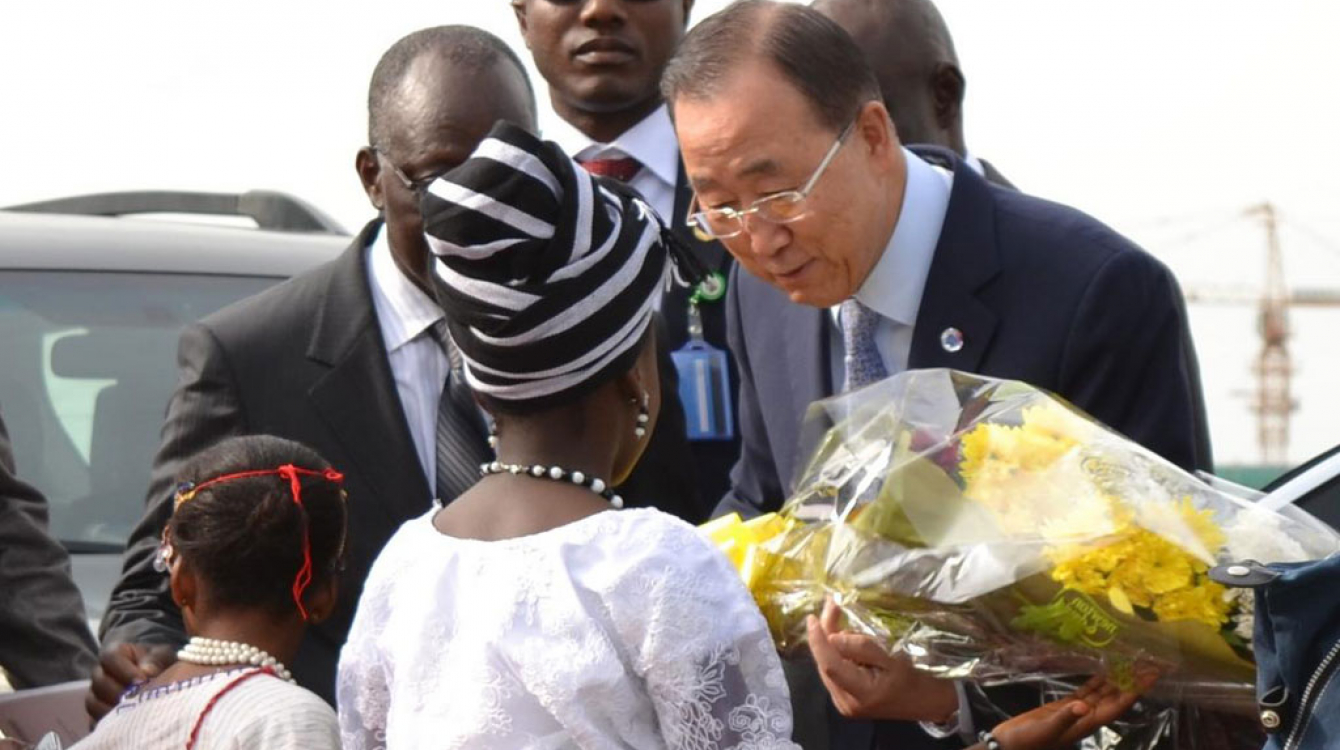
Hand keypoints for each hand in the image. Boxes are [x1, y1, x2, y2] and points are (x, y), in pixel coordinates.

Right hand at [85, 642, 176, 721]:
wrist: (160, 679)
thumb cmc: (159, 664)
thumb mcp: (162, 656)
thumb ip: (155, 661)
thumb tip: (147, 673)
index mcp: (115, 654)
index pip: (109, 658)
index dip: (124, 670)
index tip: (142, 681)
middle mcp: (101, 673)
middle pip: (99, 682)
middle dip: (119, 693)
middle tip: (138, 700)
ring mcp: (96, 694)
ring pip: (92, 703)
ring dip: (111, 710)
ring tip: (132, 714)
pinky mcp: (96, 713)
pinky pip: (93, 721)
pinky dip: (107, 725)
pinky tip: (124, 726)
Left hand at [806, 598, 958, 721]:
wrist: (926, 703)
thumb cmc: (914, 680)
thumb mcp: (892, 660)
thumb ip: (862, 648)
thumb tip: (833, 636)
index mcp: (860, 693)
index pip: (830, 665)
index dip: (818, 640)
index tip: (812, 617)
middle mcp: (845, 702)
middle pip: (825, 663)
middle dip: (824, 633)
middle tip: (830, 606)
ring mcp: (843, 703)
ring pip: (827, 666)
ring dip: (829, 641)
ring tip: (836, 615)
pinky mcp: (845, 699)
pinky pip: (834, 671)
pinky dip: (836, 652)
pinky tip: (842, 637)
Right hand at [989, 674, 1155, 749]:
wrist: (1011, 745)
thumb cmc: (1030, 740)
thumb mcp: (1047, 729)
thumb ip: (1065, 717)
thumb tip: (1082, 706)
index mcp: (1088, 722)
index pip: (1118, 704)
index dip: (1135, 690)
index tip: (1151, 675)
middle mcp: (1087, 716)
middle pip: (1115, 697)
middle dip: (1131, 682)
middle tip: (1146, 663)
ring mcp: (1076, 711)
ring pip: (1102, 693)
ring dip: (1116, 679)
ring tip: (1130, 662)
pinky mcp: (1064, 706)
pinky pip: (1086, 691)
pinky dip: (1095, 681)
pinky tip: (1102, 670)